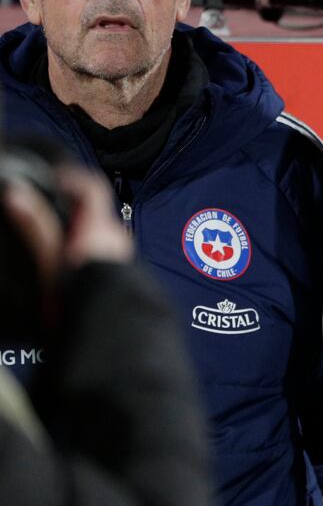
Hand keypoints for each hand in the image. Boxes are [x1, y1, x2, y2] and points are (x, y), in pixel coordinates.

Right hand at [1, 166, 131, 285]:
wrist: (111, 329)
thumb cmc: (81, 294)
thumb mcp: (51, 259)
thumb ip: (36, 226)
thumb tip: (17, 194)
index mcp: (101, 228)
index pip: (93, 188)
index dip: (72, 177)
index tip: (52, 175)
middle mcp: (117, 237)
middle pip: (94, 209)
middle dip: (70, 204)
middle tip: (43, 204)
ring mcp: (122, 254)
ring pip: (98, 229)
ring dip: (77, 225)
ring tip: (51, 232)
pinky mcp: (120, 272)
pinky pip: (102, 248)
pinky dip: (85, 243)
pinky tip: (68, 258)